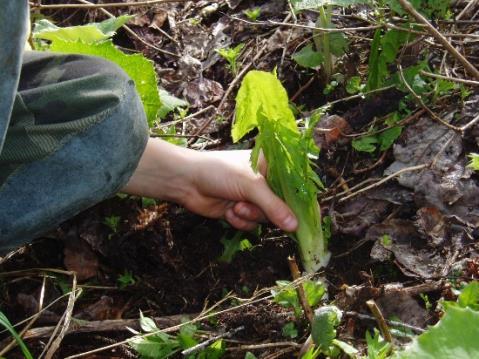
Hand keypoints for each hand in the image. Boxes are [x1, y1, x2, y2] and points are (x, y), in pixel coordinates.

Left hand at [122, 138, 297, 231]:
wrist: (186, 181)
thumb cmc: (219, 172)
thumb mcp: (251, 185)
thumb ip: (274, 206)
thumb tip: (295, 226)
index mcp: (272, 166)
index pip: (296, 186)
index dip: (303, 204)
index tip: (308, 220)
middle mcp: (265, 182)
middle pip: (282, 207)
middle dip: (267, 211)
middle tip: (253, 206)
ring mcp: (253, 197)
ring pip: (266, 218)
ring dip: (250, 216)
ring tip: (235, 206)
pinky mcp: (241, 211)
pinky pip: (251, 224)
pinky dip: (240, 221)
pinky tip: (229, 212)